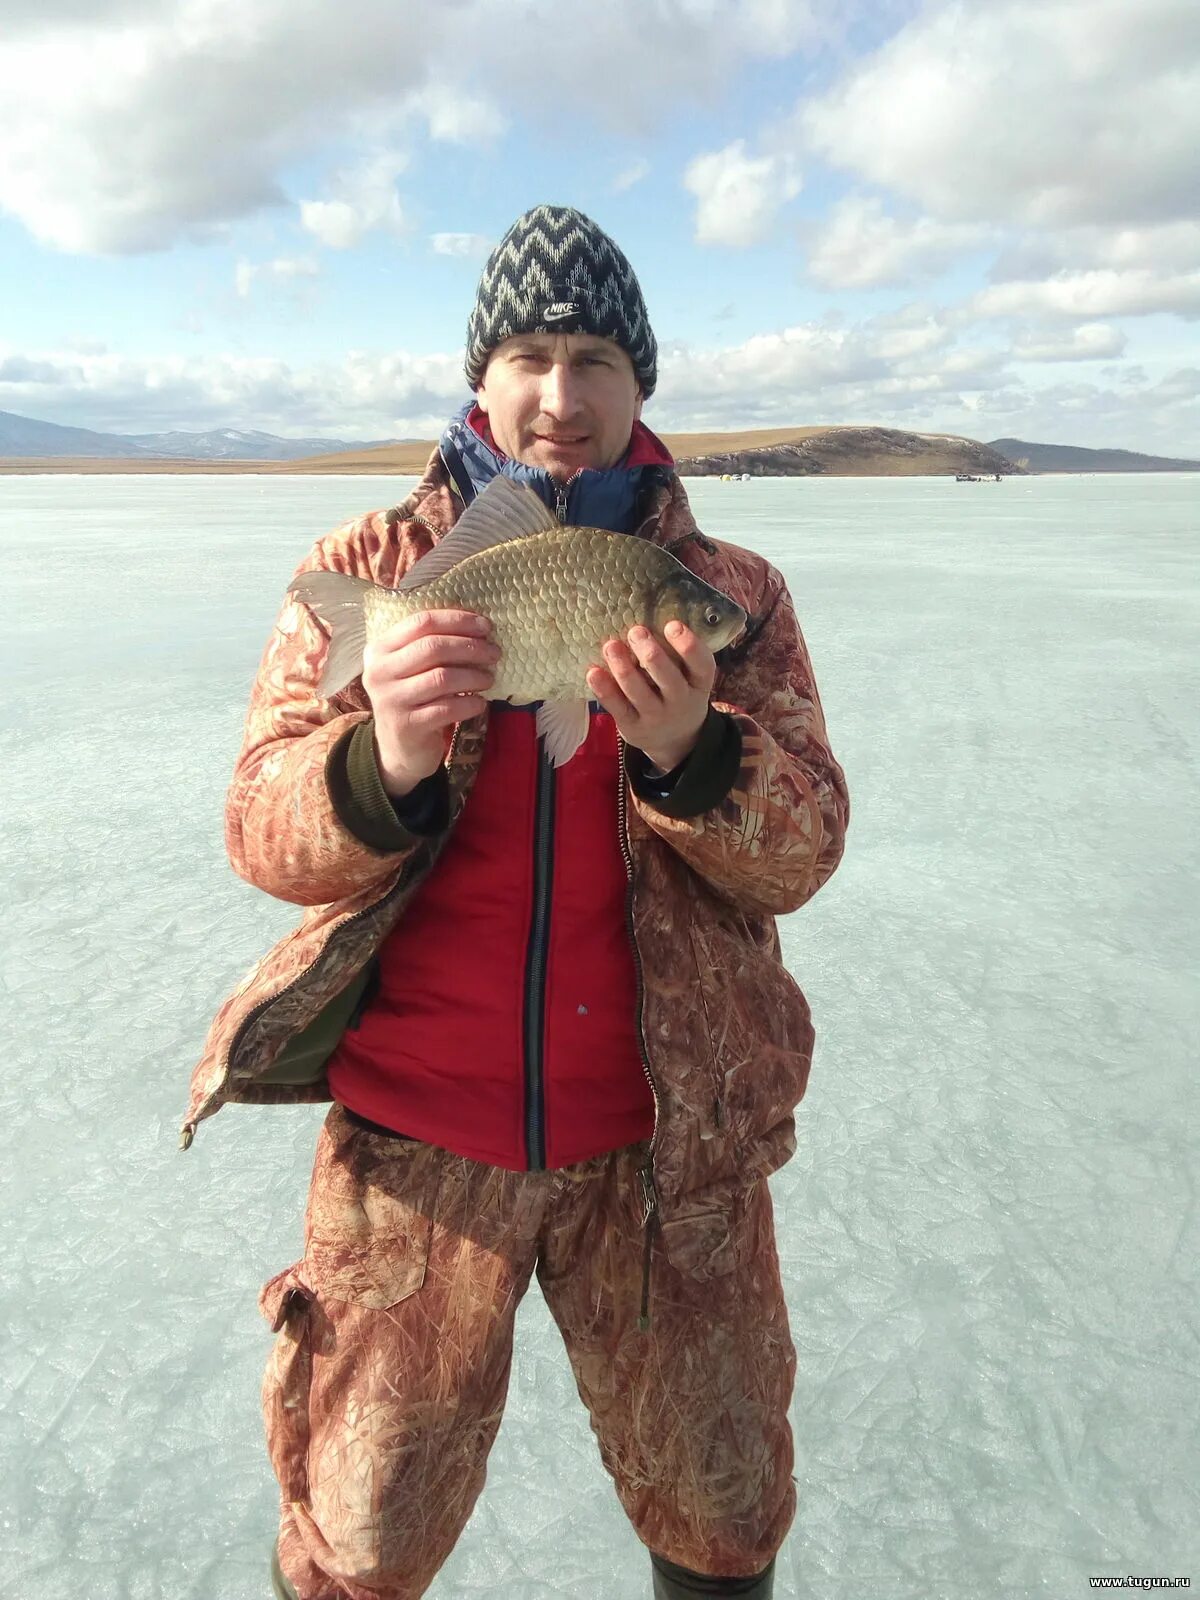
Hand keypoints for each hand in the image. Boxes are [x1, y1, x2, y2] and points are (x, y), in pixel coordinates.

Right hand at [362, 610, 499, 795]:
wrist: (399, 747)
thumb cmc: (413, 697)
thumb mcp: (411, 667)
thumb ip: (432, 644)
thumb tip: (479, 627)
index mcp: (380, 649)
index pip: (422, 622)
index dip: (457, 621)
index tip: (485, 626)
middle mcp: (380, 672)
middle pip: (432, 647)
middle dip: (470, 647)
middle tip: (494, 653)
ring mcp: (391, 700)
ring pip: (442, 678)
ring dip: (473, 676)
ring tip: (489, 678)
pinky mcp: (407, 726)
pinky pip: (447, 709)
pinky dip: (469, 703)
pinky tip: (480, 703)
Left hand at [586, 621, 715, 771]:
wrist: (675, 740)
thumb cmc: (679, 693)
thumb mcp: (689, 677)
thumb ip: (677, 654)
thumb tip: (650, 613)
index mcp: (699, 684)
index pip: (702, 665)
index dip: (688, 645)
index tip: (672, 625)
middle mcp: (681, 702)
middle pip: (668, 678)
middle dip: (650, 654)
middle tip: (636, 631)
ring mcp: (657, 717)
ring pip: (638, 692)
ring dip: (623, 667)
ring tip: (611, 645)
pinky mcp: (633, 727)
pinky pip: (617, 707)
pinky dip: (605, 689)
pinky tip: (593, 672)